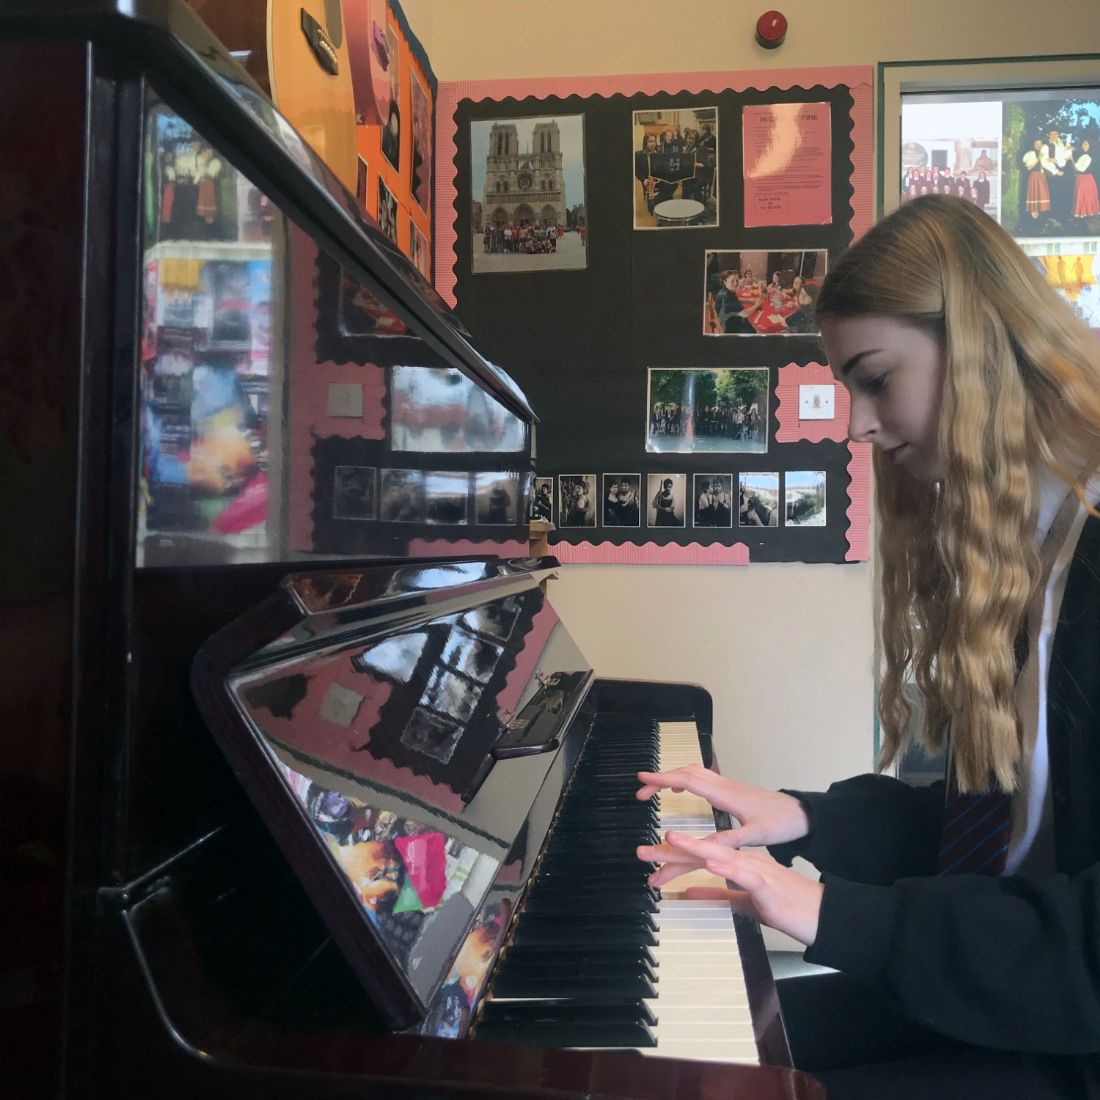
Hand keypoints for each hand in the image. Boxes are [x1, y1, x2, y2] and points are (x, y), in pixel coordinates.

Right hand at [636, 764, 809, 847]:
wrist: (801, 813)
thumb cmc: (780, 823)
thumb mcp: (755, 836)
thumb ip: (728, 839)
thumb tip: (701, 847)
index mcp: (725, 795)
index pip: (687, 780)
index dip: (662, 779)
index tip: (642, 779)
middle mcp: (723, 786)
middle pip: (685, 772)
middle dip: (660, 778)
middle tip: (640, 791)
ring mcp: (726, 785)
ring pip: (693, 772)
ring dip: (671, 776)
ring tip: (653, 789)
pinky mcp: (730, 790)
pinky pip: (701, 777)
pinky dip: (684, 778)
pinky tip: (681, 788)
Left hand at [637, 833, 823, 945]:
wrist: (820, 915)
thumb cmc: (785, 908)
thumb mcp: (744, 902)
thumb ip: (718, 894)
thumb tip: (690, 892)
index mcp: (740, 863)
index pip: (700, 857)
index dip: (674, 856)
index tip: (648, 857)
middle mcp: (745, 861)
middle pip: (703, 851)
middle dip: (672, 851)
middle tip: (642, 851)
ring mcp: (756, 869)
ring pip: (720, 855)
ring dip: (694, 848)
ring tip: (671, 840)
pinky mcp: (767, 884)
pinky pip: (745, 874)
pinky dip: (727, 866)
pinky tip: (711, 862)